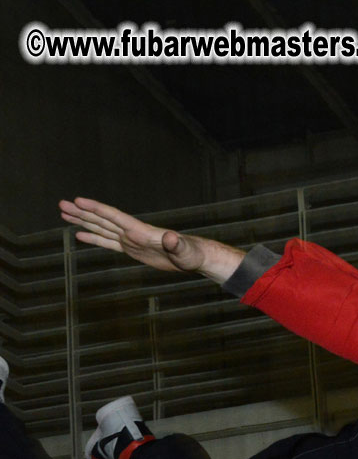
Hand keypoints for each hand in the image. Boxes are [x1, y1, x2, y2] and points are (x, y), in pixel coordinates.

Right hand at [59, 197, 244, 283]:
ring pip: (102, 228)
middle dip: (82, 212)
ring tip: (64, 214)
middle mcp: (132, 232)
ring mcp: (131, 240)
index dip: (96, 208)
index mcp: (141, 230)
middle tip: (61, 204)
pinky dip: (94, 238)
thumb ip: (175, 243)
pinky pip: (109, 243)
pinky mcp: (132, 249)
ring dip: (83, 221)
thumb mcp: (183, 250)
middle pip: (103, 219)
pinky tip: (80, 235)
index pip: (114, 216)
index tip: (78, 200)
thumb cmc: (191, 253)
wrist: (194, 258)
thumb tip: (171, 237)